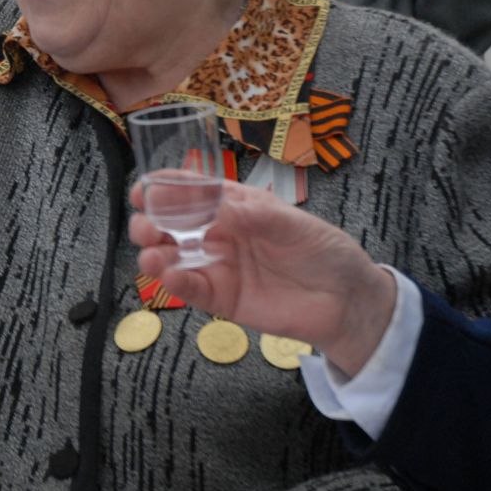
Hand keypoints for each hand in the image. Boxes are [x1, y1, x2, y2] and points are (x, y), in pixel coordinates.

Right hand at [127, 181, 395, 375]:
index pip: (191, 192)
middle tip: (145, 228)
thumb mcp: (290, 222)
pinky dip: (175, 283)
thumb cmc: (323, 251)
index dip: (163, 188)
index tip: (143, 190)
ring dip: (154, 255)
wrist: (347, 301)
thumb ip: (251, 214)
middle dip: (150, 224)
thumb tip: (213, 203)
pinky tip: (169, 277)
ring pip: (173, 258)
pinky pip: (191, 289)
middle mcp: (219, 234)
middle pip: (171, 226)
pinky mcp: (222, 299)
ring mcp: (218, 267)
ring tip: (151, 256)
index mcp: (234, 207)